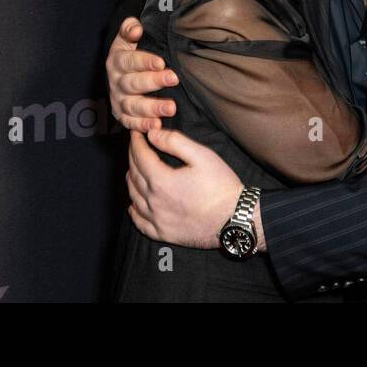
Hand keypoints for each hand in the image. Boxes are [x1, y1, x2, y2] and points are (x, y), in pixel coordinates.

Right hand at [106, 17, 178, 131]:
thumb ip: (130, 28)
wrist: (124, 71)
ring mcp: (118, 100)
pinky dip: (143, 125)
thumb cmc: (134, 51)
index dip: (144, 61)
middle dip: (153, 82)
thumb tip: (136, 28)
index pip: (129, 61)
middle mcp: (115, 82)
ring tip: (171, 108)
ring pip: (133, 106)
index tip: (161, 62)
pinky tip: (157, 126)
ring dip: (152, 108)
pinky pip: (131, 123)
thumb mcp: (129, 36)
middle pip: (132, 84)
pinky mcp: (123, 116)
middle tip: (174, 79)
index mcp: (117, 60)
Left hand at [127, 128, 244, 248]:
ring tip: (135, 169)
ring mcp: (157, 220)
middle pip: (134, 175)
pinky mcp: (163, 234)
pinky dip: (134, 210)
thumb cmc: (221, 187)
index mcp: (161, 181)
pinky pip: (140, 222)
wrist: (235, 219)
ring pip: (133, 197)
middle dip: (133, 157)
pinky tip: (134, 204)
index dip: (136, 142)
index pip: (140, 156)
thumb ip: (174, 142)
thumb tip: (152, 134)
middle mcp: (153, 202)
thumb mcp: (202, 155)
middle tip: (136, 146)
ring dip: (132, 180)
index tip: (136, 133)